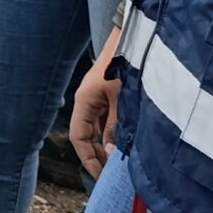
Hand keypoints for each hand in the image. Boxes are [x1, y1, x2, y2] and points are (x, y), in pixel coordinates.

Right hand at [72, 28, 121, 177]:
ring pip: (99, 128)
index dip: (89, 159)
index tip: (102, 176)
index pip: (78, 138)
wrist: (134, 36)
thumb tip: (113, 154)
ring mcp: (99, 97)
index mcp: (84, 102)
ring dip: (109, 144)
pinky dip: (116, 132)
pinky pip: (108, 119)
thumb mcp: (122, 100)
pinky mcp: (110, 93)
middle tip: (113, 175)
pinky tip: (128, 141)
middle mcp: (88, 101)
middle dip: (98, 155)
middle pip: (87, 135)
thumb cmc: (125, 64)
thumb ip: (117, 128)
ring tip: (124, 161)